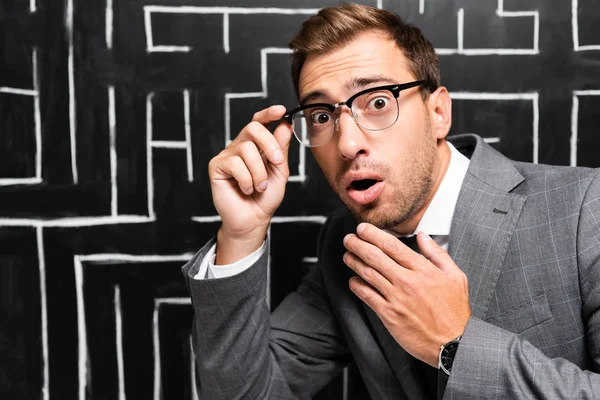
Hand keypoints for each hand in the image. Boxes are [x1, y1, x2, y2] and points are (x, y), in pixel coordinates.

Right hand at [208, 105, 292, 263]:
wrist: (253, 219)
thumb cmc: (265, 198)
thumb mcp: (279, 171)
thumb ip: (281, 149)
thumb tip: (286, 125)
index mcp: (256, 146)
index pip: (258, 122)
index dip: (268, 113)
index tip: (281, 110)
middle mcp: (240, 147)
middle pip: (253, 128)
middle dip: (269, 144)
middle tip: (277, 162)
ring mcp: (227, 155)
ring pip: (246, 149)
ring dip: (258, 171)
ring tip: (259, 186)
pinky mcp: (217, 166)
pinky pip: (235, 164)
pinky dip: (246, 179)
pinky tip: (246, 189)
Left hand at [343, 223, 470, 366]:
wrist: (454, 343)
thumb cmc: (455, 311)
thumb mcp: (456, 277)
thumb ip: (437, 254)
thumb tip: (423, 236)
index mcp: (423, 269)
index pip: (392, 245)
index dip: (373, 234)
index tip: (363, 229)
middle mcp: (407, 281)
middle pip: (375, 256)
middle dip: (357, 244)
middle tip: (349, 238)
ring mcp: (396, 298)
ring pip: (367, 273)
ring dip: (354, 261)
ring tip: (347, 255)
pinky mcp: (388, 314)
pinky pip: (366, 295)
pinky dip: (356, 285)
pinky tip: (353, 280)